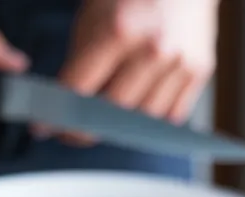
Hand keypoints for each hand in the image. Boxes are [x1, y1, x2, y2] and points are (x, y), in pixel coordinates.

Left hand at [51, 0, 218, 143]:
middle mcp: (152, 49)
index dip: (57, 115)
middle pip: (111, 115)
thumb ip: (82, 63)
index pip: (79, 91)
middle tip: (71, 131)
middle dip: (84, 130)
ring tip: (106, 117)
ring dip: (120, 126)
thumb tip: (64, 108)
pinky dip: (151, 118)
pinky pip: (170, 115)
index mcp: (118, 31)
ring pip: (142, 121)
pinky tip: (138, 106)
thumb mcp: (94, 18)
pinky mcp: (200, 69)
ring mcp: (179, 62)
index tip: (44, 128)